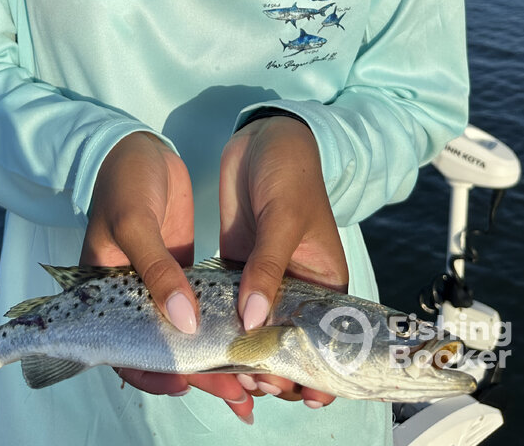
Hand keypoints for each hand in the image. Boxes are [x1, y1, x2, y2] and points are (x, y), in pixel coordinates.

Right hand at [81, 132, 255, 422]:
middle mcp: (133, 297)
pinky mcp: (183, 268)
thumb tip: (185, 323)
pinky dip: (221, 322)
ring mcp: (160, 283)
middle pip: (164, 349)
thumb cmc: (123, 180)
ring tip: (250, 377)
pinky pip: (202, 305)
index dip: (153, 372)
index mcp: (105, 294)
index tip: (187, 382)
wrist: (137, 145)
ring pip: (187, 332)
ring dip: (215, 353)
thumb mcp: (135, 222)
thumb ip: (158, 271)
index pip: (124, 350)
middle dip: (198, 372)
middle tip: (236, 392)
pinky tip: (248, 336)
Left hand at [219, 115, 347, 408]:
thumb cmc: (290, 172)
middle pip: (284, 341)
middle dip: (267, 365)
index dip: (309, 369)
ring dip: (237, 348)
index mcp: (324, 282)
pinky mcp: (235, 266)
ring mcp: (263, 279)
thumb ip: (267, 268)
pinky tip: (199, 338)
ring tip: (220, 367)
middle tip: (245, 376)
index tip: (285, 386)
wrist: (263, 136)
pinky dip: (216, 321)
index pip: (322, 340)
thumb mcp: (282, 218)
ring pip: (251, 328)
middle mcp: (294, 288)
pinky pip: (226, 303)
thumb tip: (253, 321)